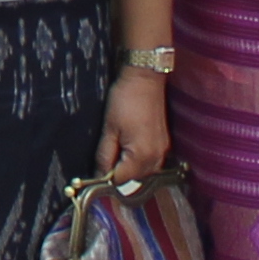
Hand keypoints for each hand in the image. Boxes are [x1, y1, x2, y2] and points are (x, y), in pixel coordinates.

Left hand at [96, 66, 171, 182]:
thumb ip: (104, 155)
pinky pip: (150, 161)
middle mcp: (156, 157)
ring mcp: (162, 151)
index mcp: (142, 155)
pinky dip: (138, 160)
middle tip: (103, 159)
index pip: (121, 180)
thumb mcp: (109, 128)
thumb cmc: (126, 100)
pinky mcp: (164, 144)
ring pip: (143, 172)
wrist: (145, 79)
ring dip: (128, 168)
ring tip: (115, 152)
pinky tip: (128, 148)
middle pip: (133, 179)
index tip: (94, 171)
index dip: (106, 178)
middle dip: (118, 173)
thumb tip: (99, 174)